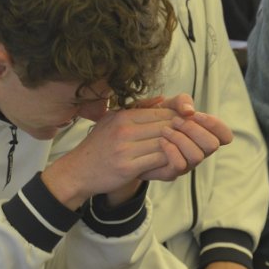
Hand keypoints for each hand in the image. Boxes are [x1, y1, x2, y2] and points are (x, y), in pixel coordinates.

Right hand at [44, 105, 204, 207]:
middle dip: (181, 133)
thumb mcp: (112, 119)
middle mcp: (124, 129)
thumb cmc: (98, 145)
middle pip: (165, 127)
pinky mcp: (127, 167)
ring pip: (164, 144)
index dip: (177, 119)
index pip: (161, 113)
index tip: (186, 127)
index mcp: (124, 116)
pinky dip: (167, 161)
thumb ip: (137, 108)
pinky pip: (157, 161)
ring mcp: (125, 148)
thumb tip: (162, 98)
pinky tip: (169, 162)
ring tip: (182, 151)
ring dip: (176, 148)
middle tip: (191, 140)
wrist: (78, 171)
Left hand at [139, 110, 231, 183]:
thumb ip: (181, 101)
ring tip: (164, 130)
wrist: (131, 139)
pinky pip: (179, 165)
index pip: (225, 136)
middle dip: (194, 129)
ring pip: (197, 156)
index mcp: (203, 135)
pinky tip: (161, 140)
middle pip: (213, 145)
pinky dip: (171, 149)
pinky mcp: (171, 172)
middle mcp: (199, 151)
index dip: (215, 124)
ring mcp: (187, 164)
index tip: (196, 115)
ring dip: (181, 138)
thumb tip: (189, 111)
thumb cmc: (153, 120)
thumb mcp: (167, 105)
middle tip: (175, 121)